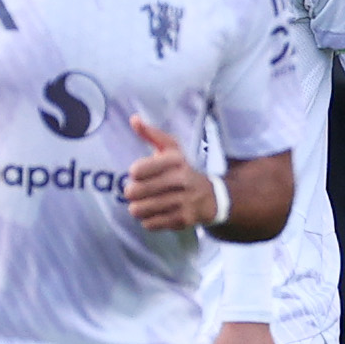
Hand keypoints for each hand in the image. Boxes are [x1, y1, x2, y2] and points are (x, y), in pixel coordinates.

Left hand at [123, 116, 219, 230]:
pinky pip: (151, 224)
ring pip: (141, 209)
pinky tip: (154, 215)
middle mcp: (181, 180)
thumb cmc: (183, 171)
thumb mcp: (172, 150)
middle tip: (136, 193)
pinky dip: (148, 221)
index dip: (134, 174)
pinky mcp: (183, 219)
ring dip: (137, 209)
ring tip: (142, 205)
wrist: (213, 197)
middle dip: (131, 193)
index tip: (139, 175)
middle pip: (136, 191)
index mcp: (176, 160)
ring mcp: (183, 201)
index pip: (137, 170)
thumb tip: (133, 119)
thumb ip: (151, 134)